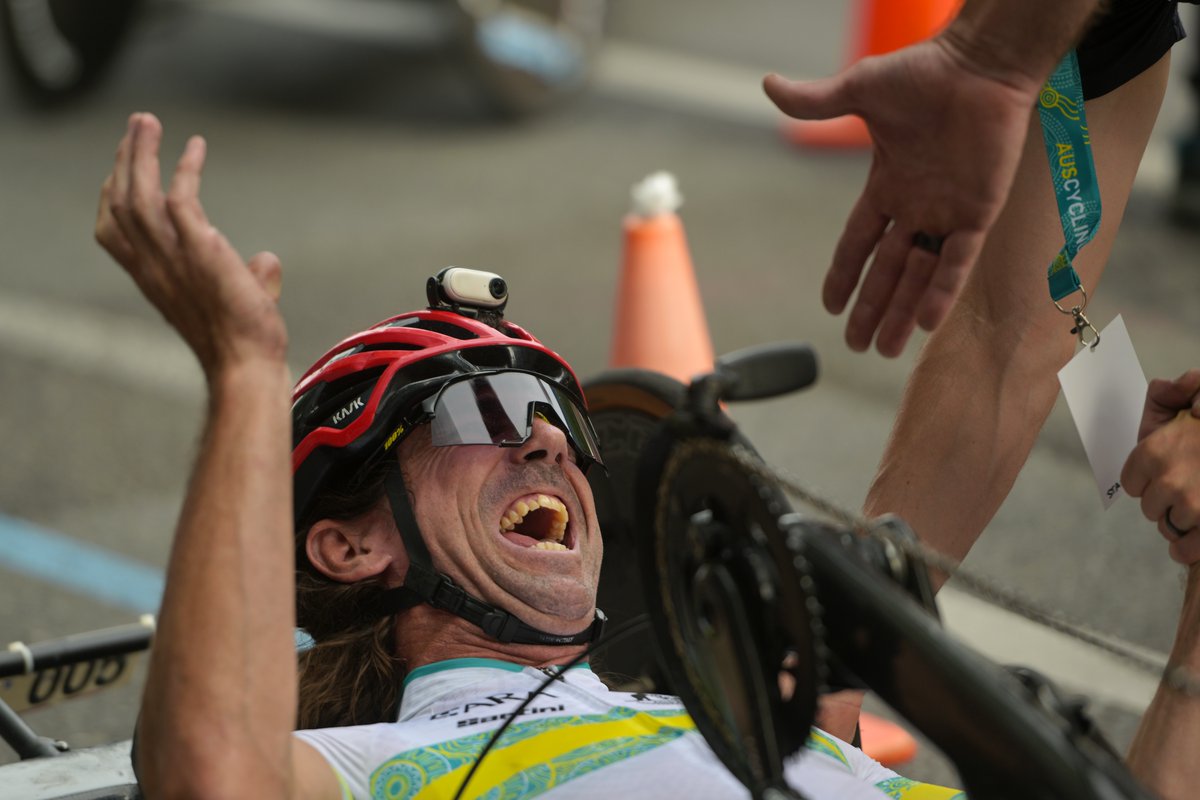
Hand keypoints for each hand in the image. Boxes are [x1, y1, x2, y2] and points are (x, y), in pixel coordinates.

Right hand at [95, 113, 286, 379]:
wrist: (247, 363)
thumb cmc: (244, 340)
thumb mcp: (241, 300)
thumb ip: (250, 276)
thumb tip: (267, 261)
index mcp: (152, 278)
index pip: (113, 230)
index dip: (112, 195)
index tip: (121, 167)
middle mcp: (153, 265)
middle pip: (120, 201)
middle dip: (125, 159)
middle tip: (137, 126)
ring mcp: (173, 258)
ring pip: (138, 193)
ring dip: (141, 153)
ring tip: (147, 122)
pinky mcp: (199, 250)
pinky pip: (181, 198)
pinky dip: (185, 168)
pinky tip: (197, 147)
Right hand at [764, 36, 1036, 356]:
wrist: (980, 63)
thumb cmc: (925, 70)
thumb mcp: (860, 90)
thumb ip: (816, 101)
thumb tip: (768, 84)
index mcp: (888, 184)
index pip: (859, 240)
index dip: (845, 274)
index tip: (831, 307)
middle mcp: (917, 205)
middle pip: (889, 270)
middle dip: (871, 309)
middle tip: (856, 346)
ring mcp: (948, 211)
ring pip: (922, 276)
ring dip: (902, 312)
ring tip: (885, 350)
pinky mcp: (980, 211)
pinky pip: (959, 262)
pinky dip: (942, 293)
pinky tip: (924, 324)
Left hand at [1121, 370, 1199, 564]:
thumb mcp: (1195, 396)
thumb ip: (1171, 393)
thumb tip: (1167, 388)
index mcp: (1156, 449)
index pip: (1131, 481)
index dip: (1147, 478)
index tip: (1166, 472)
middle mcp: (1171, 480)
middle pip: (1149, 506)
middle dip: (1166, 499)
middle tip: (1191, 487)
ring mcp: (1196, 507)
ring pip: (1169, 526)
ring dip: (1182, 521)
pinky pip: (1185, 550)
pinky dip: (1187, 549)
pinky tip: (1194, 538)